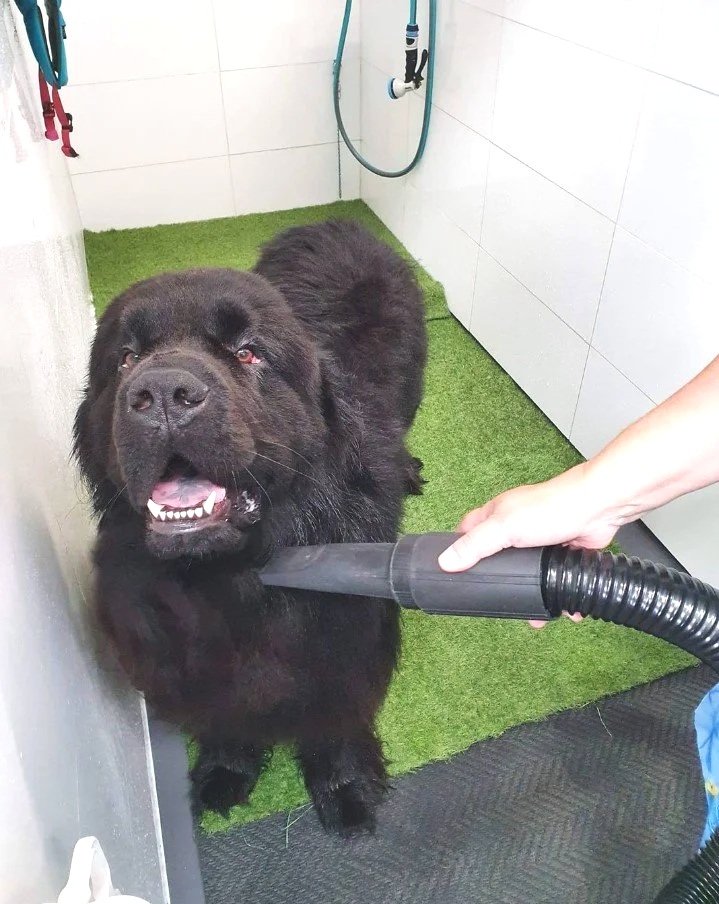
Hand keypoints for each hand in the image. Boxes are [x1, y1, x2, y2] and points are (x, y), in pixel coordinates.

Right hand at [437, 464, 622, 627]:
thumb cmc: (549, 508)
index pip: (468, 530)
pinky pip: (553, 577)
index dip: (459, 547)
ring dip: (531, 593)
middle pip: (497, 555)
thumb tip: (446, 562)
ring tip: (533, 617)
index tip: (453, 569)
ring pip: (528, 571)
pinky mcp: (560, 552)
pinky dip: (556, 593)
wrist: (596, 510)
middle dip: (498, 579)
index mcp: (497, 514)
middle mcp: (516, 526)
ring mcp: (539, 540)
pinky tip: (561, 609)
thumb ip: (475, 545)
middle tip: (495, 600)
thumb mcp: (504, 527)